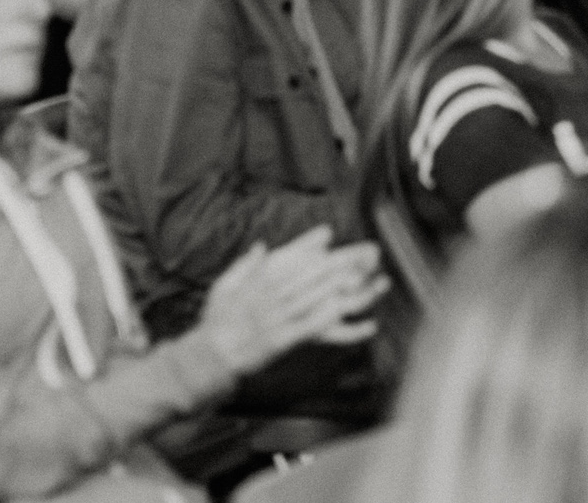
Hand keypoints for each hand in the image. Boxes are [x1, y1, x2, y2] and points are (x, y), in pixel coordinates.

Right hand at [197, 227, 390, 374]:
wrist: (210, 353)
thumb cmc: (216, 320)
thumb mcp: (225, 283)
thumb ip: (246, 264)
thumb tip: (262, 245)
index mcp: (261, 278)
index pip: (290, 255)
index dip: (311, 244)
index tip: (329, 233)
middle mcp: (274, 292)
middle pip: (316, 272)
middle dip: (346, 260)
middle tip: (369, 251)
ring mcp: (282, 315)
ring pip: (323, 297)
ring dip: (352, 288)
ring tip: (377, 282)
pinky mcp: (288, 339)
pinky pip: (319, 329)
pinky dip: (342, 325)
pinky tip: (364, 322)